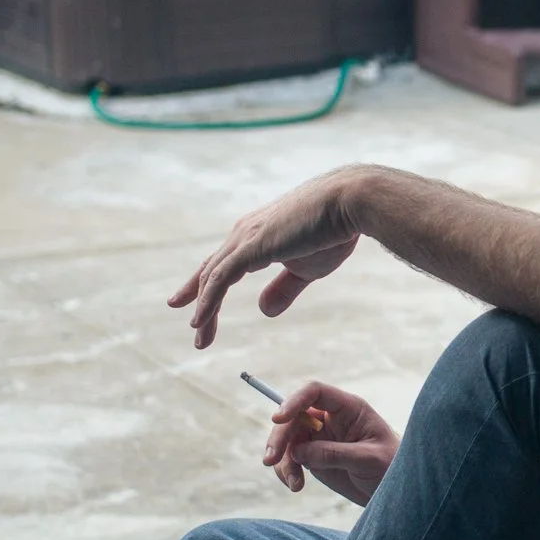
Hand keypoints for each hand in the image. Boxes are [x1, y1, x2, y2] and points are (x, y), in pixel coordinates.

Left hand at [172, 170, 369, 348]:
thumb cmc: (333, 231)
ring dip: (204, 310)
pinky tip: (200, 320)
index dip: (204, 284)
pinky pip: (220, 279)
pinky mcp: (251, 246)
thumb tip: (264, 310)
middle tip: (194, 328)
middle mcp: (244, 233)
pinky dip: (208, 301)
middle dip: (197, 298)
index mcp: (256, 235)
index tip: (190, 303)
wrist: (348, 203)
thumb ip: (283, 288)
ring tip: (198, 336)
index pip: (222, 262)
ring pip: (212, 278)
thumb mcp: (306, 268)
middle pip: (211, 270)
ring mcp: (245, 238)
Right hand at [262, 380, 397, 504]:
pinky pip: (290, 458)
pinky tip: (295, 486)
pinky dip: (286, 471)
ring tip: (294, 485)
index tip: (278, 419)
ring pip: (288, 439)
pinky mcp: (313, 455)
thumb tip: (298, 452)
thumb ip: (334, 454)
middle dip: (280, 437)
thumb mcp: (367, 460)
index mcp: (348, 408)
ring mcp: (319, 436)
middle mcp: (330, 418)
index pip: (315, 392)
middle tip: (271, 459)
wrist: (394, 490)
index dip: (294, 401)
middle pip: (294, 417)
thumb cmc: (390, 467)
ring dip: (282, 460)